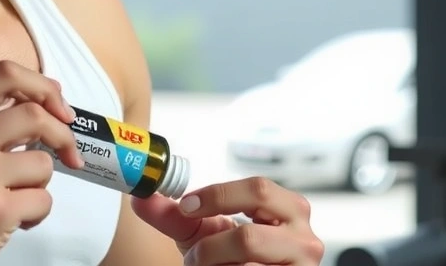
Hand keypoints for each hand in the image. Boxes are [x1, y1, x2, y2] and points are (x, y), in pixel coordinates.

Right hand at [0, 60, 82, 265]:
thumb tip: (45, 98)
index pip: (6, 73)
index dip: (42, 86)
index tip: (58, 106)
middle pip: (34, 114)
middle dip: (61, 134)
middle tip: (66, 150)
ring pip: (43, 162)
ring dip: (39, 181)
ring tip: (15, 194)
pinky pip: (43, 200)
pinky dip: (36, 212)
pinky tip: (12, 218)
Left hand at [131, 177, 323, 264]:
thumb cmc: (236, 254)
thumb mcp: (207, 231)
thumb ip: (174, 214)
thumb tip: (141, 196)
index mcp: (290, 209)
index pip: (257, 190)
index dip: (217, 196)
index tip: (187, 205)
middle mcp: (304, 239)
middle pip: (249, 237)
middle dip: (212, 248)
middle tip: (194, 255)